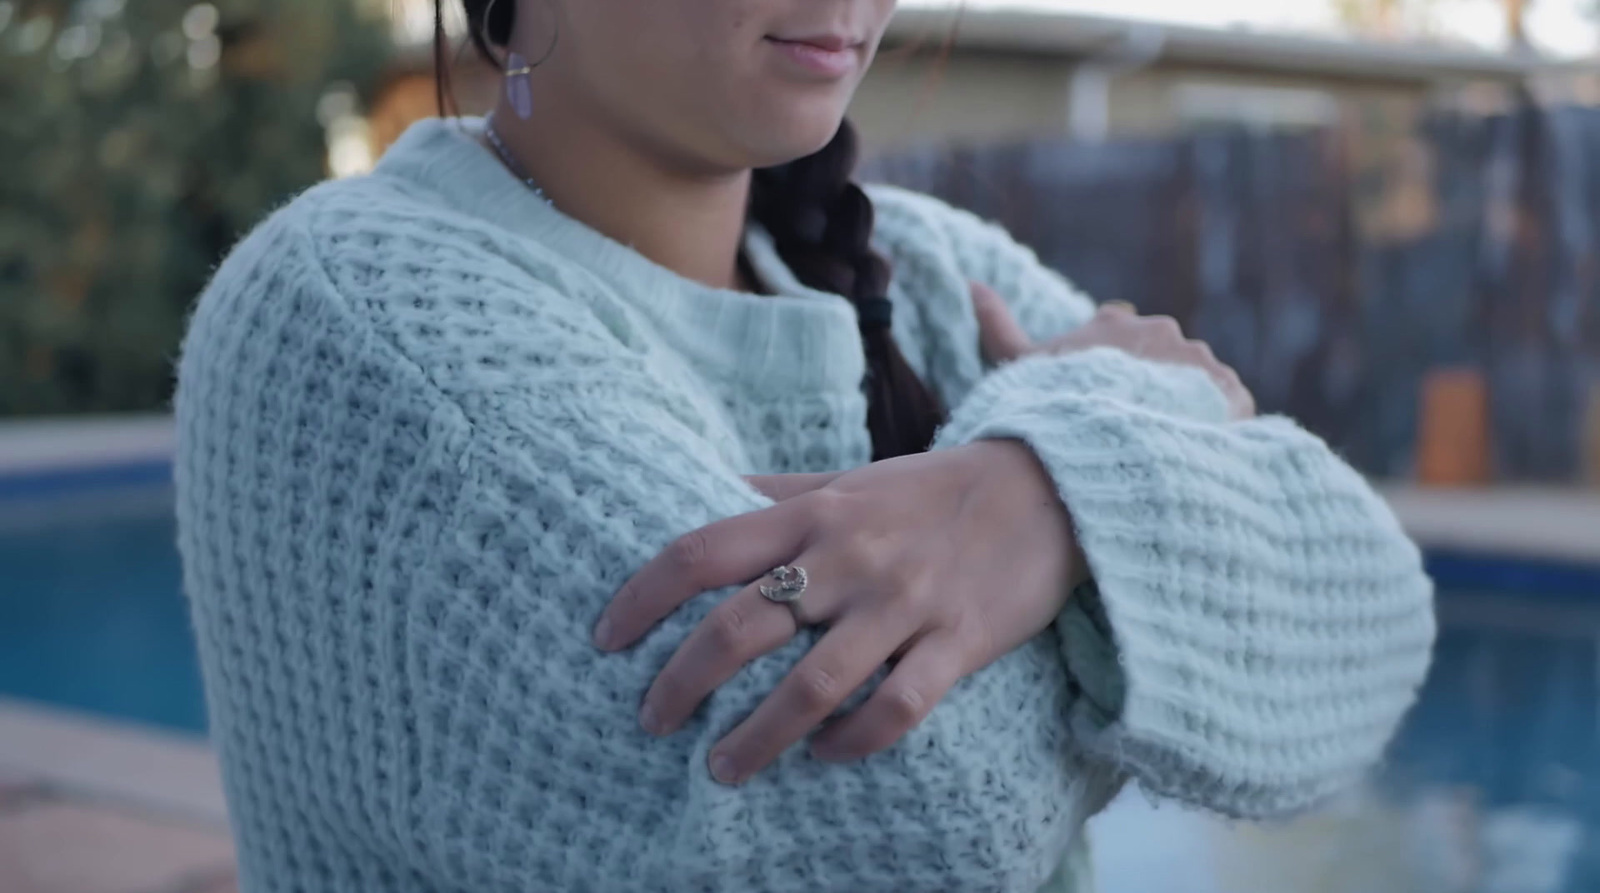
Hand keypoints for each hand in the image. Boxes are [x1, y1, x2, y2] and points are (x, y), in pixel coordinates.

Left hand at [593, 440, 1087, 784]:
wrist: (1050, 484)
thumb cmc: (935, 488)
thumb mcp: (852, 478)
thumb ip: (785, 493)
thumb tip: (714, 487)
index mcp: (814, 513)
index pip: (701, 552)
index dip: (641, 598)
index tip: (605, 639)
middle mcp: (848, 555)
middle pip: (738, 628)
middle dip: (681, 683)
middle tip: (652, 721)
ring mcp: (904, 601)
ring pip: (811, 685)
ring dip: (757, 738)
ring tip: (721, 770)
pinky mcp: (959, 640)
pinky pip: (897, 707)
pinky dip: (855, 741)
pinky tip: (827, 757)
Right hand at [971, 283, 1256, 419]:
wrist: (1109, 442)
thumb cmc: (1055, 402)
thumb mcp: (1017, 365)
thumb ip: (997, 325)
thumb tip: (970, 284)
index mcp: (1116, 322)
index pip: (1118, 328)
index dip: (1109, 361)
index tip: (1100, 389)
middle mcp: (1165, 332)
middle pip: (1159, 359)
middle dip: (1151, 387)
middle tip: (1130, 427)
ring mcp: (1201, 363)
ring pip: (1195, 386)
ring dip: (1185, 408)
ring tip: (1163, 447)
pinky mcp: (1233, 396)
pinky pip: (1230, 412)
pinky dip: (1217, 430)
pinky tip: (1193, 454)